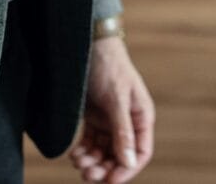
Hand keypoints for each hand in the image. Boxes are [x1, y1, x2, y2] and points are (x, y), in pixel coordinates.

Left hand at [69, 38, 154, 182]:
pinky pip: (90, 143)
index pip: (140, 153)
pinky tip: (74, 154)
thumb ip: (122, 131)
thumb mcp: (116, 99)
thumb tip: (128, 162)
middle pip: (120, 157)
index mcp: (141, 117)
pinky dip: (83, 152)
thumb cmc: (109, 67)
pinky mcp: (93, 119)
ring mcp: (109, 121)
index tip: (109, 180)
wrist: (87, 45)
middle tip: (87, 173)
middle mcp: (127, 122)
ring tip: (78, 161)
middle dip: (104, 168)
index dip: (127, 169)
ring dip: (92, 161)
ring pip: (103, 153)